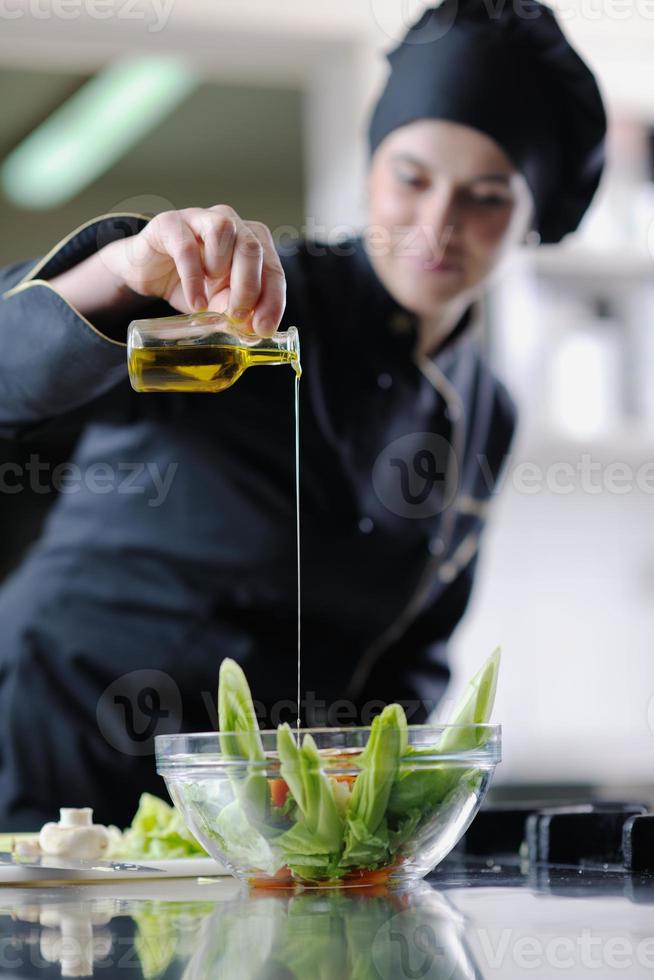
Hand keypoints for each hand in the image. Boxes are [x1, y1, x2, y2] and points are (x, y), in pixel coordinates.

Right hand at [102, 206, 285, 336]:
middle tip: (238, 318)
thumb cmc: (189, 284)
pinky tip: (195, 302)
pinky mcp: (171, 224)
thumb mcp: (218, 304)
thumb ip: (237, 312)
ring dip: (222, 270)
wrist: (147, 273)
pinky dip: (194, 279)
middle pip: (252, 248)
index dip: (273, 301)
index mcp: (252, 243)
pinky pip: (186, 247)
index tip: (264, 329)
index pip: (273, 270)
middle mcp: (232, 224)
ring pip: (224, 231)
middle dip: (249, 288)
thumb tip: (253, 332)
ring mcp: (201, 218)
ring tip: (210, 298)